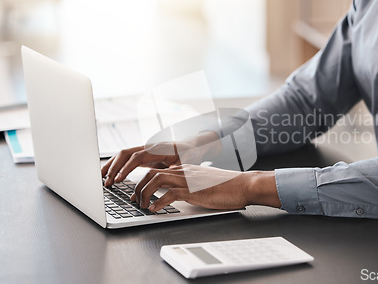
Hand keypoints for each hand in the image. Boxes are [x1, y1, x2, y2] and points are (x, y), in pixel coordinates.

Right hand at [101, 131, 219, 186]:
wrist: (193, 146)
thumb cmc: (190, 155)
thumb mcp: (186, 163)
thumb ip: (174, 169)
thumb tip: (166, 176)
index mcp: (158, 149)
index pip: (137, 157)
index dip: (126, 168)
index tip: (118, 179)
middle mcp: (149, 146)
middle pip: (125, 153)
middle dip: (113, 167)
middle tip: (106, 182)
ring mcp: (145, 149)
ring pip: (123, 155)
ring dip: (112, 166)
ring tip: (102, 178)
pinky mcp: (144, 154)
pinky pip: (127, 158)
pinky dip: (117, 165)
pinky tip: (111, 174)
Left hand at [130, 164, 280, 210]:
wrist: (243, 185)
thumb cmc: (227, 186)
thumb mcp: (204, 182)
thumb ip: (190, 183)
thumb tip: (178, 192)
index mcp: (186, 168)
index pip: (158, 169)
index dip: (144, 180)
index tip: (138, 191)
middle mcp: (183, 171)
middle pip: (151, 172)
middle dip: (138, 186)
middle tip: (134, 199)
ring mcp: (188, 180)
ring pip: (156, 180)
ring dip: (144, 193)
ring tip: (142, 205)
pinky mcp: (193, 191)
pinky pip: (169, 194)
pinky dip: (158, 202)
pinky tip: (154, 209)